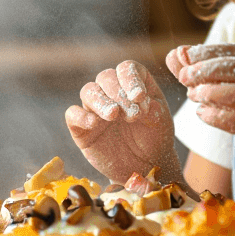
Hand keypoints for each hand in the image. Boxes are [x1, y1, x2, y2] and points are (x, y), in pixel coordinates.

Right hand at [65, 60, 180, 184]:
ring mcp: (94, 108)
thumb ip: (156, 112)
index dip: (131, 79)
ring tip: (114, 115)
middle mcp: (111, 92)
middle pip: (106, 77)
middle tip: (132, 115)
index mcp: (132, 84)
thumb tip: (148, 106)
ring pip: (88, 91)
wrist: (144, 166)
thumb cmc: (154, 139)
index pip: (126, 68)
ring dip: (101, 101)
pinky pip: (73, 114)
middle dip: (119, 94)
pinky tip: (94, 123)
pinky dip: (81, 116)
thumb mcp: (161, 124)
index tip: (139, 96)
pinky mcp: (81, 128)